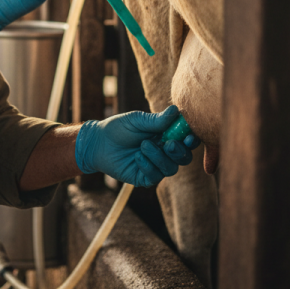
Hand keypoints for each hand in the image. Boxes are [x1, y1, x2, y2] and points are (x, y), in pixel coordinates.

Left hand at [74, 105, 200, 187]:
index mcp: (166, 136)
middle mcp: (164, 152)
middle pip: (184, 158)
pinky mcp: (145, 177)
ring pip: (171, 168)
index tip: (188, 136)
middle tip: (168, 144)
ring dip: (159, 157)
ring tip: (143, 146)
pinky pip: (155, 177)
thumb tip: (176, 110)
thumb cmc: (118, 128)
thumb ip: (156, 120)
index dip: (191, 139)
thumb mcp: (136, 120)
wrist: (98, 142)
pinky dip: (148, 166)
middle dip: (179, 152)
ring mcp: (155, 166)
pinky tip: (137, 157)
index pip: (186, 140)